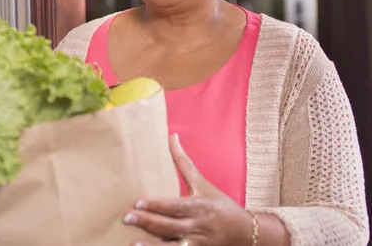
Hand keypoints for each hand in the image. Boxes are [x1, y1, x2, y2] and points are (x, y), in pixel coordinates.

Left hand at [123, 134, 253, 245]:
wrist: (245, 233)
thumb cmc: (220, 205)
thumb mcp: (203, 183)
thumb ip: (184, 162)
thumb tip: (172, 136)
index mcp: (199, 206)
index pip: (175, 206)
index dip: (157, 206)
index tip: (138, 202)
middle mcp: (197, 226)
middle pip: (170, 226)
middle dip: (148, 222)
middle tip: (127, 218)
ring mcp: (196, 243)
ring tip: (133, 243)